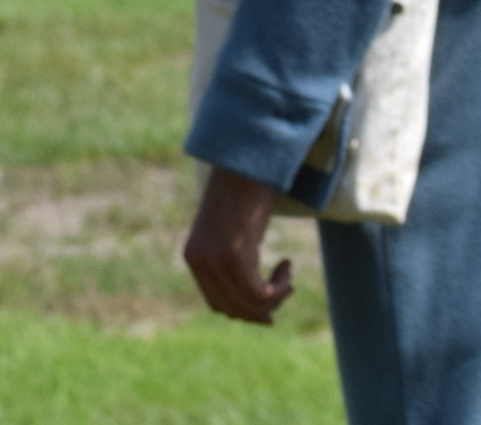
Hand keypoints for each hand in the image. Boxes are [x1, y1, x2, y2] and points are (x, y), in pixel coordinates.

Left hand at [182, 165, 294, 323]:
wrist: (247, 163)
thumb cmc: (245, 195)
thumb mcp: (232, 235)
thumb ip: (234, 267)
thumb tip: (262, 316)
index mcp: (193, 256)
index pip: (218, 305)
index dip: (246, 312)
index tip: (270, 311)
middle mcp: (199, 261)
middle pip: (234, 309)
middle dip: (263, 310)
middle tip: (285, 288)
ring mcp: (214, 259)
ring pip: (250, 304)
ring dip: (276, 298)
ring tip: (287, 276)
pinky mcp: (233, 255)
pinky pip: (260, 293)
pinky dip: (279, 289)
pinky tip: (287, 265)